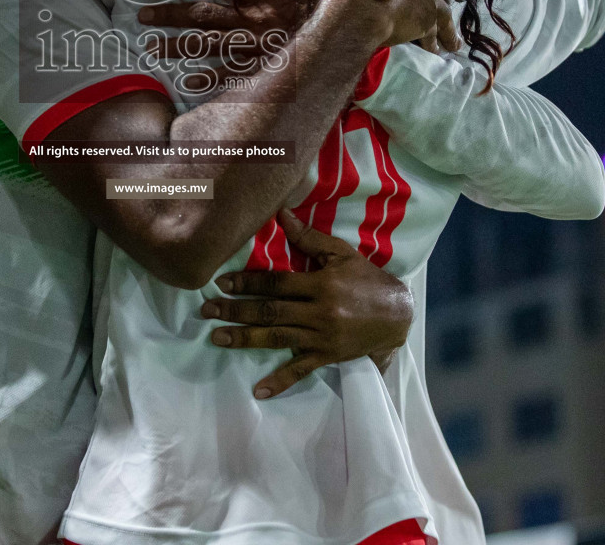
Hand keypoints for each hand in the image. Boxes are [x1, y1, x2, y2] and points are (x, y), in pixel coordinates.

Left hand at [138, 0, 316, 66]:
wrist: (348, 28)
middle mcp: (251, 18)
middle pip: (203, 15)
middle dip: (171, 14)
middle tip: (142, 16)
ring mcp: (256, 45)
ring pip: (210, 45)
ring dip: (180, 46)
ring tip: (151, 48)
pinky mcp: (264, 66)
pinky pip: (234, 74)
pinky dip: (211, 79)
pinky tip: (187, 81)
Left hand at [201, 209, 413, 398]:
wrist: (398, 315)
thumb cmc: (367, 280)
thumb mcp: (342, 254)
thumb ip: (309, 239)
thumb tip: (281, 214)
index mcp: (320, 284)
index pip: (276, 282)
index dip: (247, 282)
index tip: (221, 283)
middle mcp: (319, 312)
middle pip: (270, 311)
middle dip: (235, 311)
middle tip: (206, 311)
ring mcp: (322, 337)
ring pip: (277, 338)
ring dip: (245, 339)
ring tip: (216, 338)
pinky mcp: (327, 356)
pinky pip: (300, 370)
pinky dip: (280, 381)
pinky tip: (259, 390)